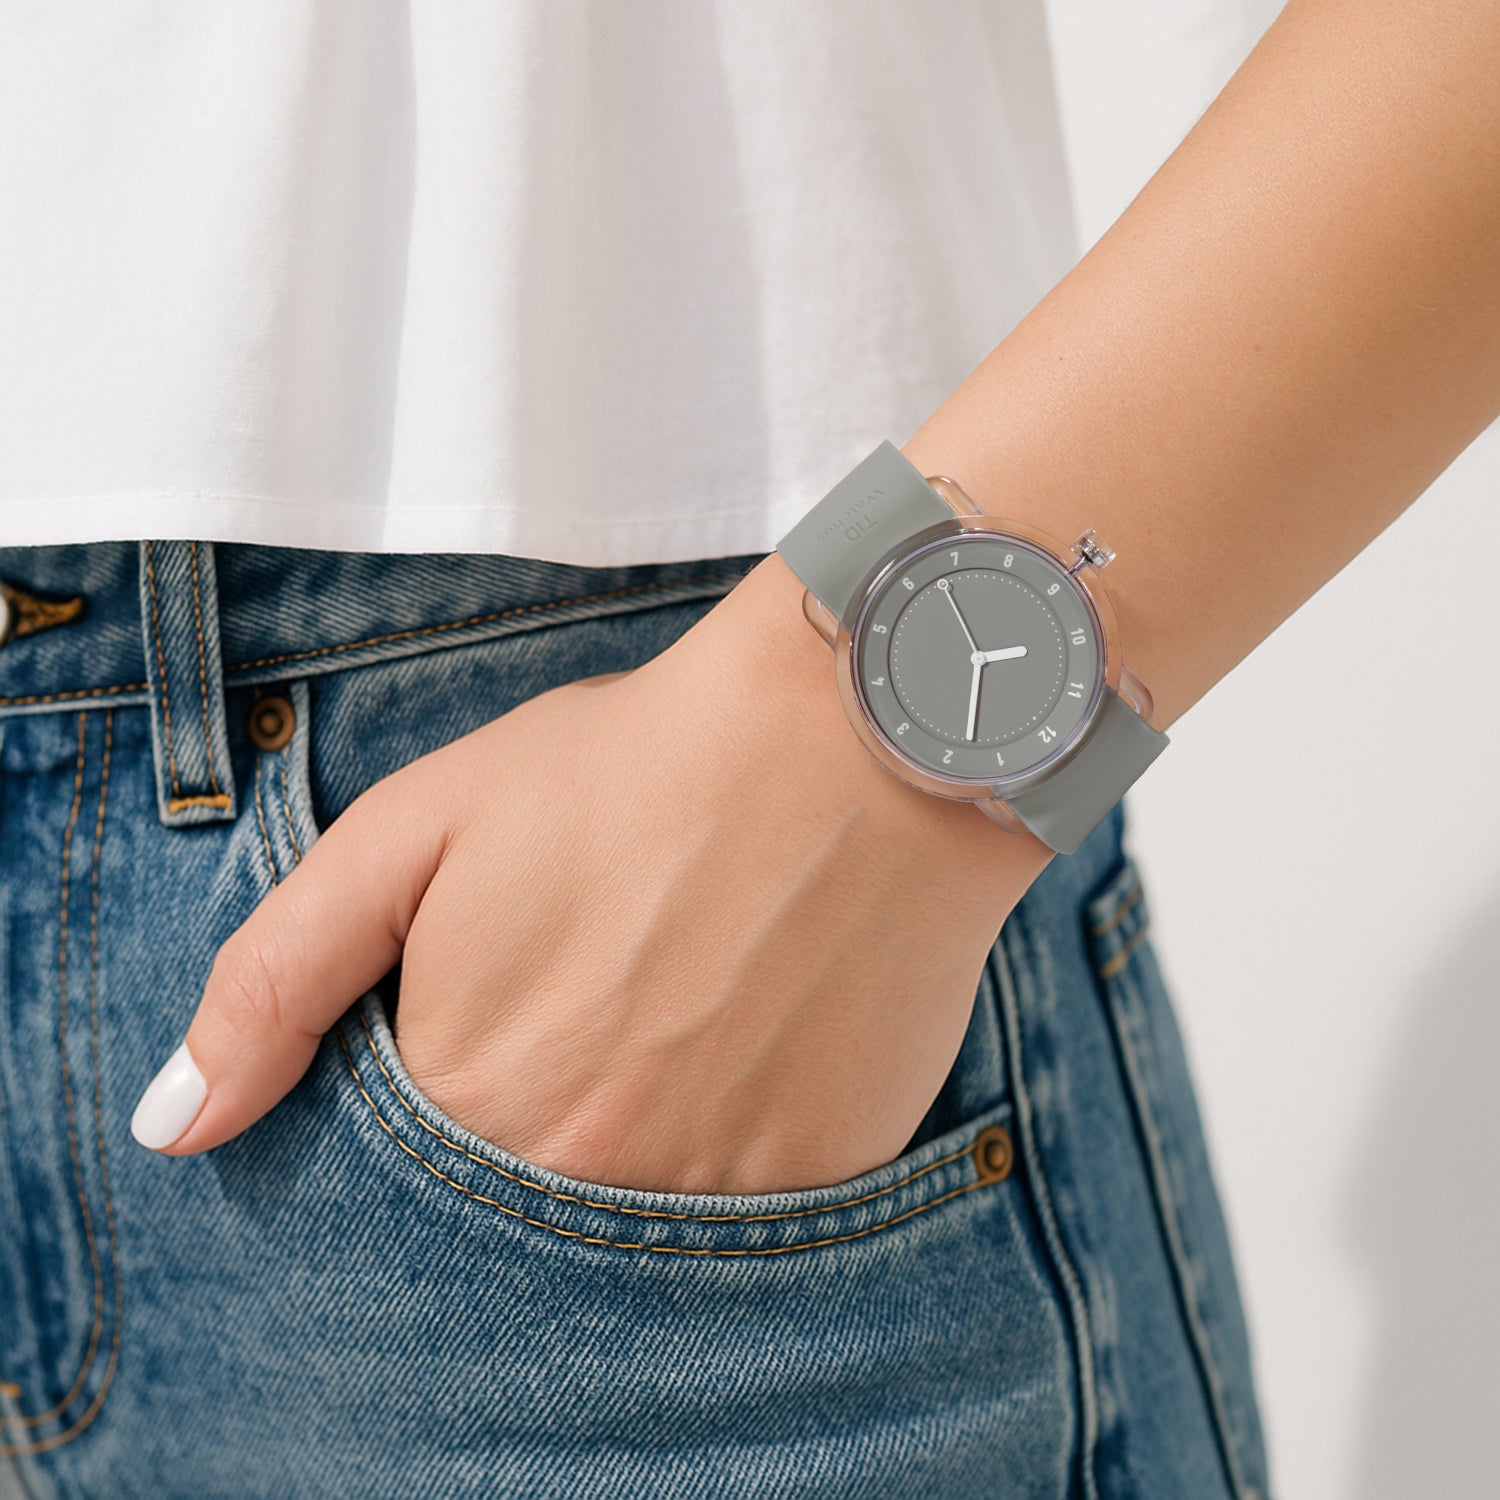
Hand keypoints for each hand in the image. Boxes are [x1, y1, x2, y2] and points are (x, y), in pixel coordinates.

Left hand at [130, 554, 1051, 1192]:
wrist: (847, 740)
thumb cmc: (626, 769)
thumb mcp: (413, 833)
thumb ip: (277, 980)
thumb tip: (174, 1125)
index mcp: (469, 1102)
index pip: (405, 1175)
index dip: (450, 1075)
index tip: (504, 1004)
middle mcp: (587, 1178)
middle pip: (523, 1199)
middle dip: (542, 1109)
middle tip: (603, 991)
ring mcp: (715, 1195)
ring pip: (638, 1210)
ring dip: (642, 1123)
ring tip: (681, 999)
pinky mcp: (825, 1176)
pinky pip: (751, 1203)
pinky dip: (737, 1131)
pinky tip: (757, 1025)